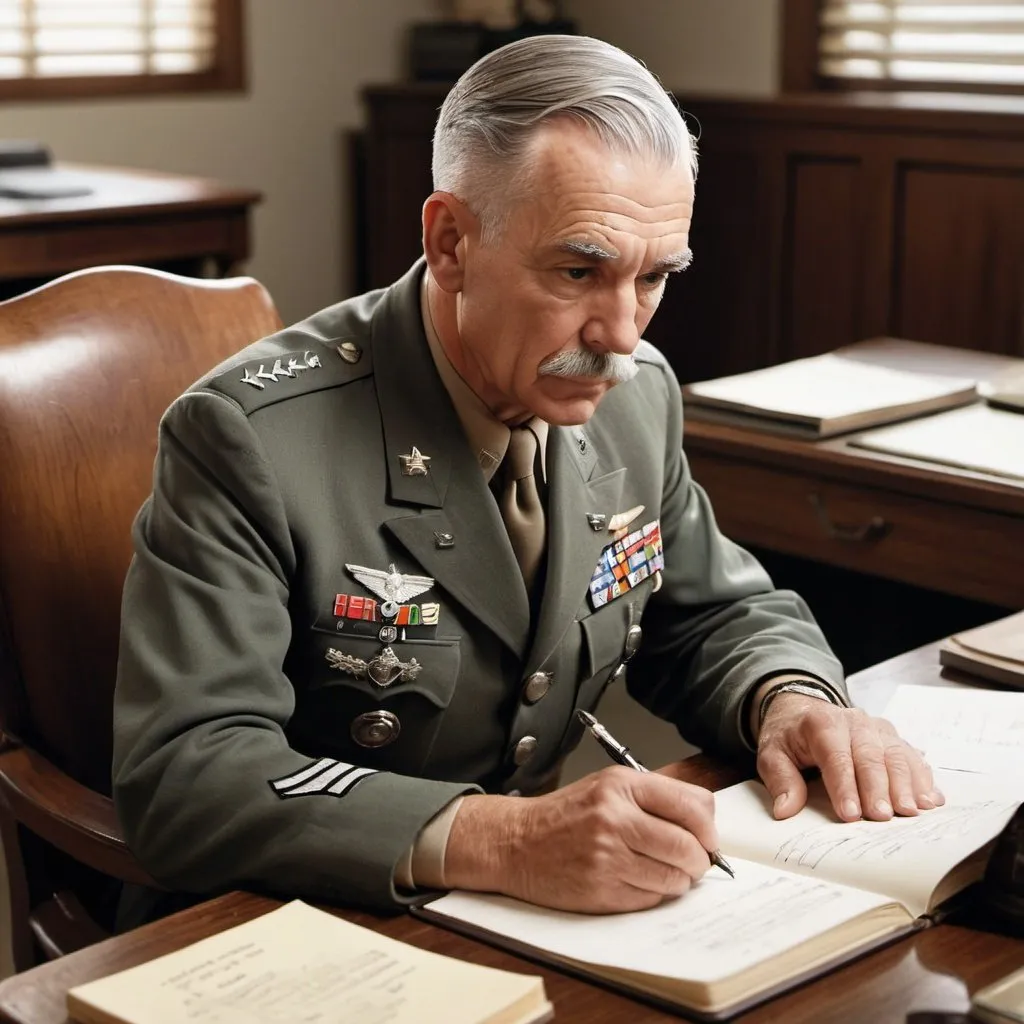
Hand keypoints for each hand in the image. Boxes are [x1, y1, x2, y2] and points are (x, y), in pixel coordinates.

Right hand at [444, 767, 717, 912]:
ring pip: (674, 878)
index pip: (692, 807)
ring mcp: (607, 856)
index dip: (708, 829)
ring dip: (678, 881)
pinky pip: (650, 899)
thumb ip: (655, 798)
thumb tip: (705, 825)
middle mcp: (615, 818)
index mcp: (622, 786)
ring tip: (660, 871)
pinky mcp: (600, 890)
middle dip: (699, 861)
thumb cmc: (565, 815)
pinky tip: (636, 881)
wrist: (516, 842)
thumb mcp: (608, 787)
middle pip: (688, 847)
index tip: (707, 840)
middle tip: (693, 863)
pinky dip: (652, 894)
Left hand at [756, 693, 944, 821]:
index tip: (850, 814)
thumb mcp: (771, 753)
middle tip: (883, 817)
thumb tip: (786, 809)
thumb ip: (780, 779)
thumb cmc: (789, 736)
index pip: (835, 756)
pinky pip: (913, 756)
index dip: (844, 786)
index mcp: (821, 723)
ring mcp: (878, 729)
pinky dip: (924, 778)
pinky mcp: (893, 738)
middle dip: (878, 788)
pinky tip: (931, 800)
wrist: (802, 710)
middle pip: (871, 756)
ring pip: (897, 755)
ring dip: (906, 785)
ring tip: (912, 811)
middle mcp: (854, 722)